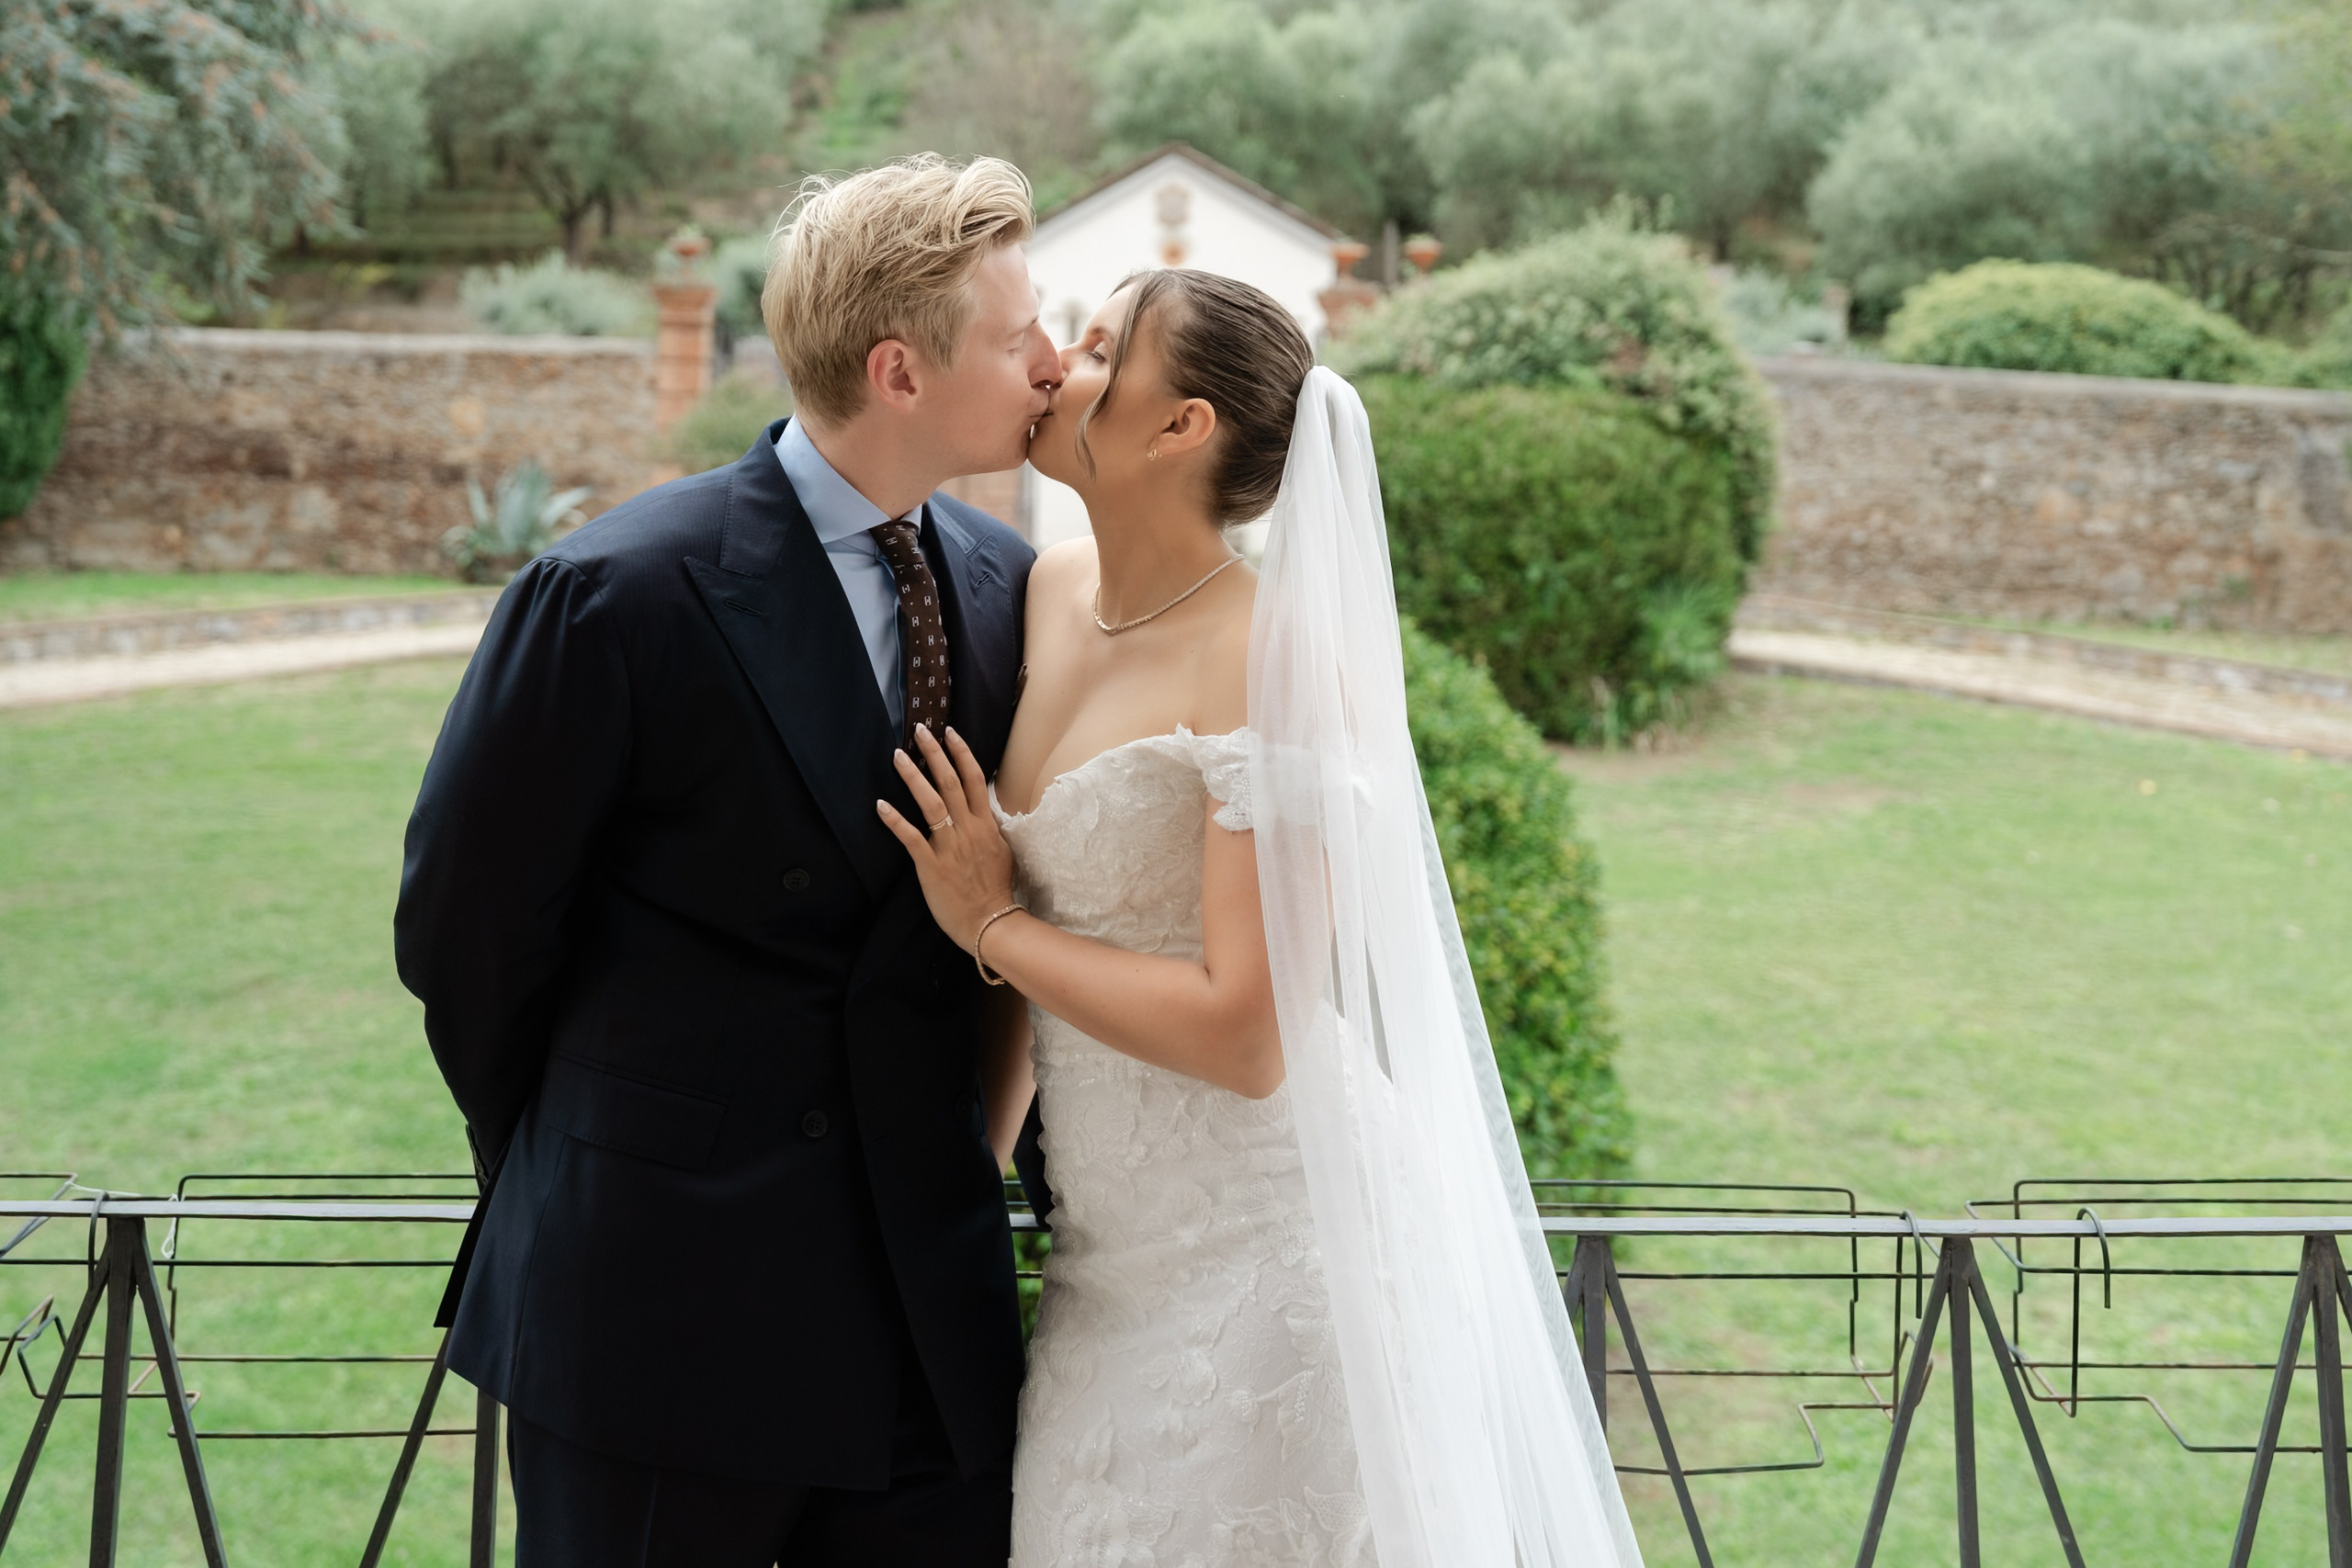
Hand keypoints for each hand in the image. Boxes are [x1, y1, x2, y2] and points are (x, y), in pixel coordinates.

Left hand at [876, 724, 1017, 952]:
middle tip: (920, 730)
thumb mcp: (1002, 852)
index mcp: (986, 825)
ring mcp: (950, 846)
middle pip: (951, 782)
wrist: (991, 922)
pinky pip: (911, 837)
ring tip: (898, 756)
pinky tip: (881, 804)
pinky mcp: (931, 865)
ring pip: (931, 803)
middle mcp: (968, 829)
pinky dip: (895, 820)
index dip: (961, 754)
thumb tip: (984, 814)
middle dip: (935, 754)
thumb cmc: (996, 890)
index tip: (949, 733)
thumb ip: (991, 830)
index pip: (974, 780)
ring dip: (913, 776)